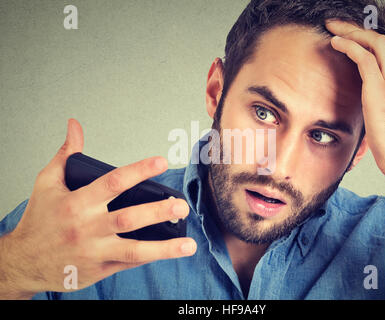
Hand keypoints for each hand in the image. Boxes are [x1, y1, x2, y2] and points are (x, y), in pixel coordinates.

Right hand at [1, 119, 195, 297]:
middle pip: (129, 218)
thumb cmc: (38, 220)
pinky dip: (150, 257)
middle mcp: (88, 227)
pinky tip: (170, 252)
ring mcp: (95, 251)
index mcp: (77, 202)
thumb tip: (75, 125)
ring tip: (188, 244)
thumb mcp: (47, 182)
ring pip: (134, 249)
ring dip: (164, 248)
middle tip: (181, 206)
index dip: (139, 170)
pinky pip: (128, 263)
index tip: (161, 161)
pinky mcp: (99, 269)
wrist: (23, 261)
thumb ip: (65, 154)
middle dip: (158, 211)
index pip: (113, 182)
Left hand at [326, 21, 384, 177]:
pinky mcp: (380, 87)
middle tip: (337, 25)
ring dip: (350, 32)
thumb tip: (364, 89)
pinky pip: (363, 57)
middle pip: (381, 40)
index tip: (351, 35)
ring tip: (333, 29)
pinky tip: (336, 43)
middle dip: (356, 29)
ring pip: (373, 42)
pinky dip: (348, 46)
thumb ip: (382, 93)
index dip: (366, 39)